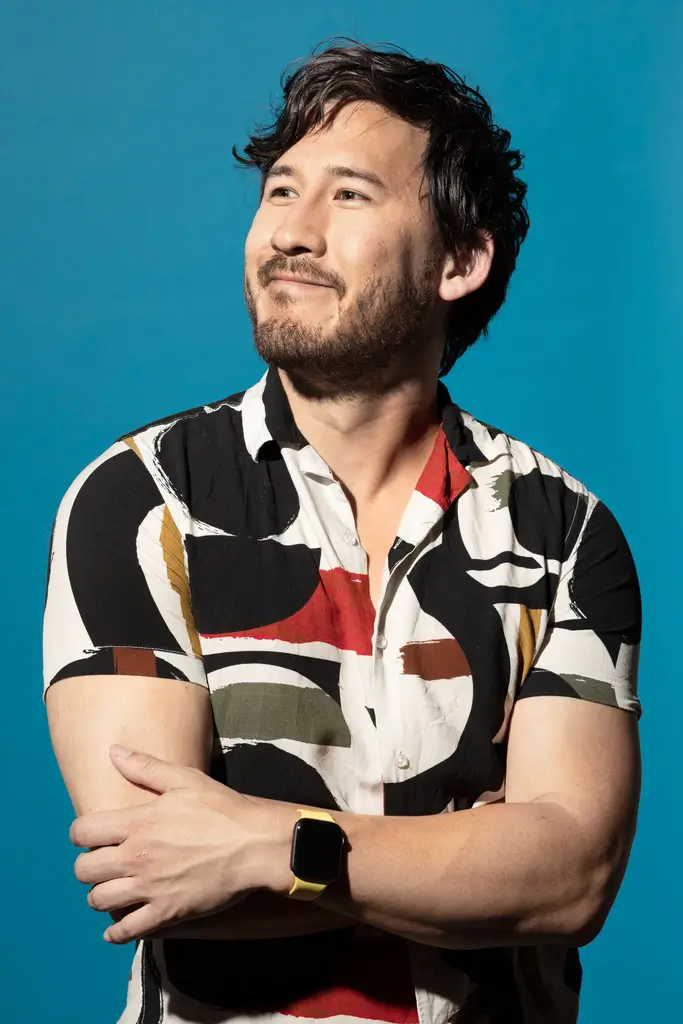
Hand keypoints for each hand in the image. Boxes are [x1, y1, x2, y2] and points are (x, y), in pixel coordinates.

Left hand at [70, 745, 292, 943]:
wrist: (254, 845)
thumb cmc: (223, 809)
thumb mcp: (185, 780)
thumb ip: (146, 767)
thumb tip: (114, 752)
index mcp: (139, 822)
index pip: (83, 831)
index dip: (80, 833)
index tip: (91, 835)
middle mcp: (137, 856)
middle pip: (84, 870)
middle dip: (87, 866)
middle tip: (102, 863)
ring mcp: (150, 887)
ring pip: (99, 901)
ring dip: (100, 895)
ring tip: (111, 889)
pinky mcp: (166, 912)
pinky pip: (127, 930)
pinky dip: (117, 933)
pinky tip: (118, 928)